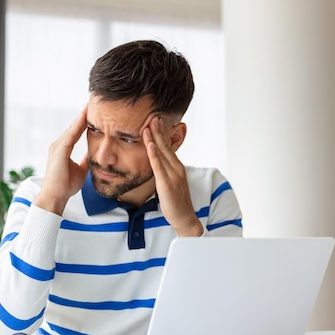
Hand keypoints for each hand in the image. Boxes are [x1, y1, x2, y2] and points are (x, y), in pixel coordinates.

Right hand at [34, 106, 88, 214]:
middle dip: (83, 115)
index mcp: (63, 148)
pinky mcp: (58, 151)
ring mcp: (57, 147)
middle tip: (93, 102)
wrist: (55, 197)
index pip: (76, 131)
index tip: (94, 111)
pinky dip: (77, 126)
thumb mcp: (81, 169)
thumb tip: (95, 154)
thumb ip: (85, 159)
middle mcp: (58, 145)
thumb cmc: (65, 185)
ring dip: (81, 117)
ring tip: (90, 105)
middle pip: (73, 126)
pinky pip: (70, 136)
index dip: (85, 121)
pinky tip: (85, 117)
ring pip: (72, 128)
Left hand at [143, 117, 202, 236]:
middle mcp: (177, 168)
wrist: (185, 218)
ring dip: (155, 138)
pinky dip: (154, 154)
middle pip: (166, 145)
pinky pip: (159, 167)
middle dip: (159, 130)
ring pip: (162, 153)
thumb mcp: (170, 182)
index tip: (156, 120)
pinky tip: (150, 145)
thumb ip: (164, 172)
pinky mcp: (167, 184)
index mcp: (177, 167)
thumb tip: (156, 163)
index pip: (168, 146)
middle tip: (153, 115)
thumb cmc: (176, 202)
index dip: (162, 133)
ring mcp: (173, 175)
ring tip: (149, 124)